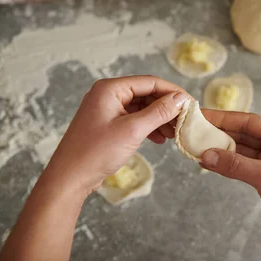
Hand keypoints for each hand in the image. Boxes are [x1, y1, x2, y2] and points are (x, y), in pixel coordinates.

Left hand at [44, 75, 188, 197]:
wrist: (69, 179)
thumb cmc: (96, 152)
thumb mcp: (133, 130)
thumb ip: (159, 112)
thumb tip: (181, 98)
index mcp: (110, 89)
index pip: (150, 82)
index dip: (172, 92)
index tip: (191, 103)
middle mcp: (108, 94)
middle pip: (146, 94)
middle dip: (166, 107)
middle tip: (184, 121)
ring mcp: (107, 109)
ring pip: (142, 107)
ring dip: (159, 118)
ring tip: (174, 133)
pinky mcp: (108, 124)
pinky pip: (134, 119)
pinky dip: (148, 127)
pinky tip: (159, 138)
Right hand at [199, 110, 260, 241]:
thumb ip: (236, 165)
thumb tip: (207, 155)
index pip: (249, 121)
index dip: (225, 117)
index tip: (203, 115)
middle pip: (243, 133)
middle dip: (219, 132)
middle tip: (195, 130)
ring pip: (240, 149)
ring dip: (220, 148)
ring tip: (197, 146)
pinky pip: (241, 164)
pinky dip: (226, 163)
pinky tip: (210, 162)